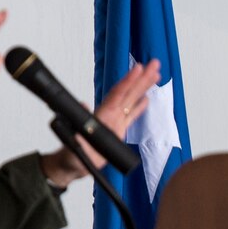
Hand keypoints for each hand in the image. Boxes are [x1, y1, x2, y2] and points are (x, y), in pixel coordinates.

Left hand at [41, 58, 164, 186]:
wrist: (72, 164)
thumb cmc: (72, 156)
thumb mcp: (74, 145)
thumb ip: (79, 131)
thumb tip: (83, 109)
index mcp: (102, 116)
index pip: (118, 95)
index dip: (128, 82)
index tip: (138, 69)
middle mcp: (110, 114)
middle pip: (128, 92)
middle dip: (141, 78)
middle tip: (154, 64)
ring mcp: (115, 121)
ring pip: (132, 100)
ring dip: (143, 87)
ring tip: (155, 75)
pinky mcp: (118, 130)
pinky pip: (131, 115)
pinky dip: (139, 107)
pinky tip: (147, 98)